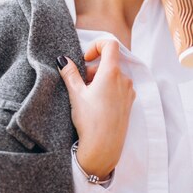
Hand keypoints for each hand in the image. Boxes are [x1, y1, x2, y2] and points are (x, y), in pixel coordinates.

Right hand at [57, 39, 134, 179]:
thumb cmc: (90, 120)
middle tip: (81, 83)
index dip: (96, 46)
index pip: (110, 44)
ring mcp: (129, 91)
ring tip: (88, 96)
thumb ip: (70, 73)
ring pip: (114, 75)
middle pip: (109, 62)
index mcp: (111, 72)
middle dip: (93, 68)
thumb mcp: (76, 94)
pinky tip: (98, 104)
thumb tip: (63, 60)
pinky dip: (108, 89)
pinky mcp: (129, 102)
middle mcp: (124, 79)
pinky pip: (119, 87)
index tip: (85, 58)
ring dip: (100, 79)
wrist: (103, 147)